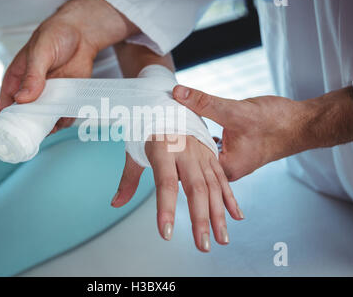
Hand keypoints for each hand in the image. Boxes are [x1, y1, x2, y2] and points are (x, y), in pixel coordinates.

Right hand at [0, 0, 137, 132]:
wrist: (82, 33)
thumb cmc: (54, 36)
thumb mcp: (40, 53)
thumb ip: (32, 75)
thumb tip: (22, 99)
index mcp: (17, 80)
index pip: (5, 104)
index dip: (5, 120)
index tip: (8, 133)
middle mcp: (31, 91)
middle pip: (26, 117)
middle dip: (30, 128)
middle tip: (35, 134)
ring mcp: (49, 96)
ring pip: (45, 119)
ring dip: (49, 126)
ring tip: (53, 128)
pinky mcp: (66, 97)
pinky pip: (64, 114)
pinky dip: (65, 120)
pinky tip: (66, 119)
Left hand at [111, 135, 243, 251]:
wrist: (169, 105)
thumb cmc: (149, 129)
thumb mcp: (135, 152)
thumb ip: (128, 180)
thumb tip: (115, 204)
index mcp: (163, 149)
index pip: (165, 183)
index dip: (166, 209)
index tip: (165, 233)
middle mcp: (185, 152)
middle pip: (195, 189)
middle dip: (200, 219)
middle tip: (202, 245)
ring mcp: (201, 153)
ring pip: (213, 186)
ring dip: (219, 215)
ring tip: (221, 240)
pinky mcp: (212, 155)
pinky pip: (223, 178)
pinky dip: (230, 198)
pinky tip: (236, 218)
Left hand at [172, 85, 315, 180]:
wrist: (304, 123)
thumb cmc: (276, 122)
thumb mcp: (236, 111)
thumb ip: (204, 103)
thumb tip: (177, 93)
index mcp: (226, 168)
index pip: (189, 165)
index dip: (172, 148)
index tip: (155, 134)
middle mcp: (228, 169)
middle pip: (194, 160)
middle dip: (179, 144)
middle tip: (159, 128)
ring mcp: (234, 161)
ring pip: (204, 152)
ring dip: (191, 140)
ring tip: (172, 126)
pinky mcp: (238, 151)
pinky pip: (214, 147)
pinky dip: (203, 137)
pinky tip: (194, 126)